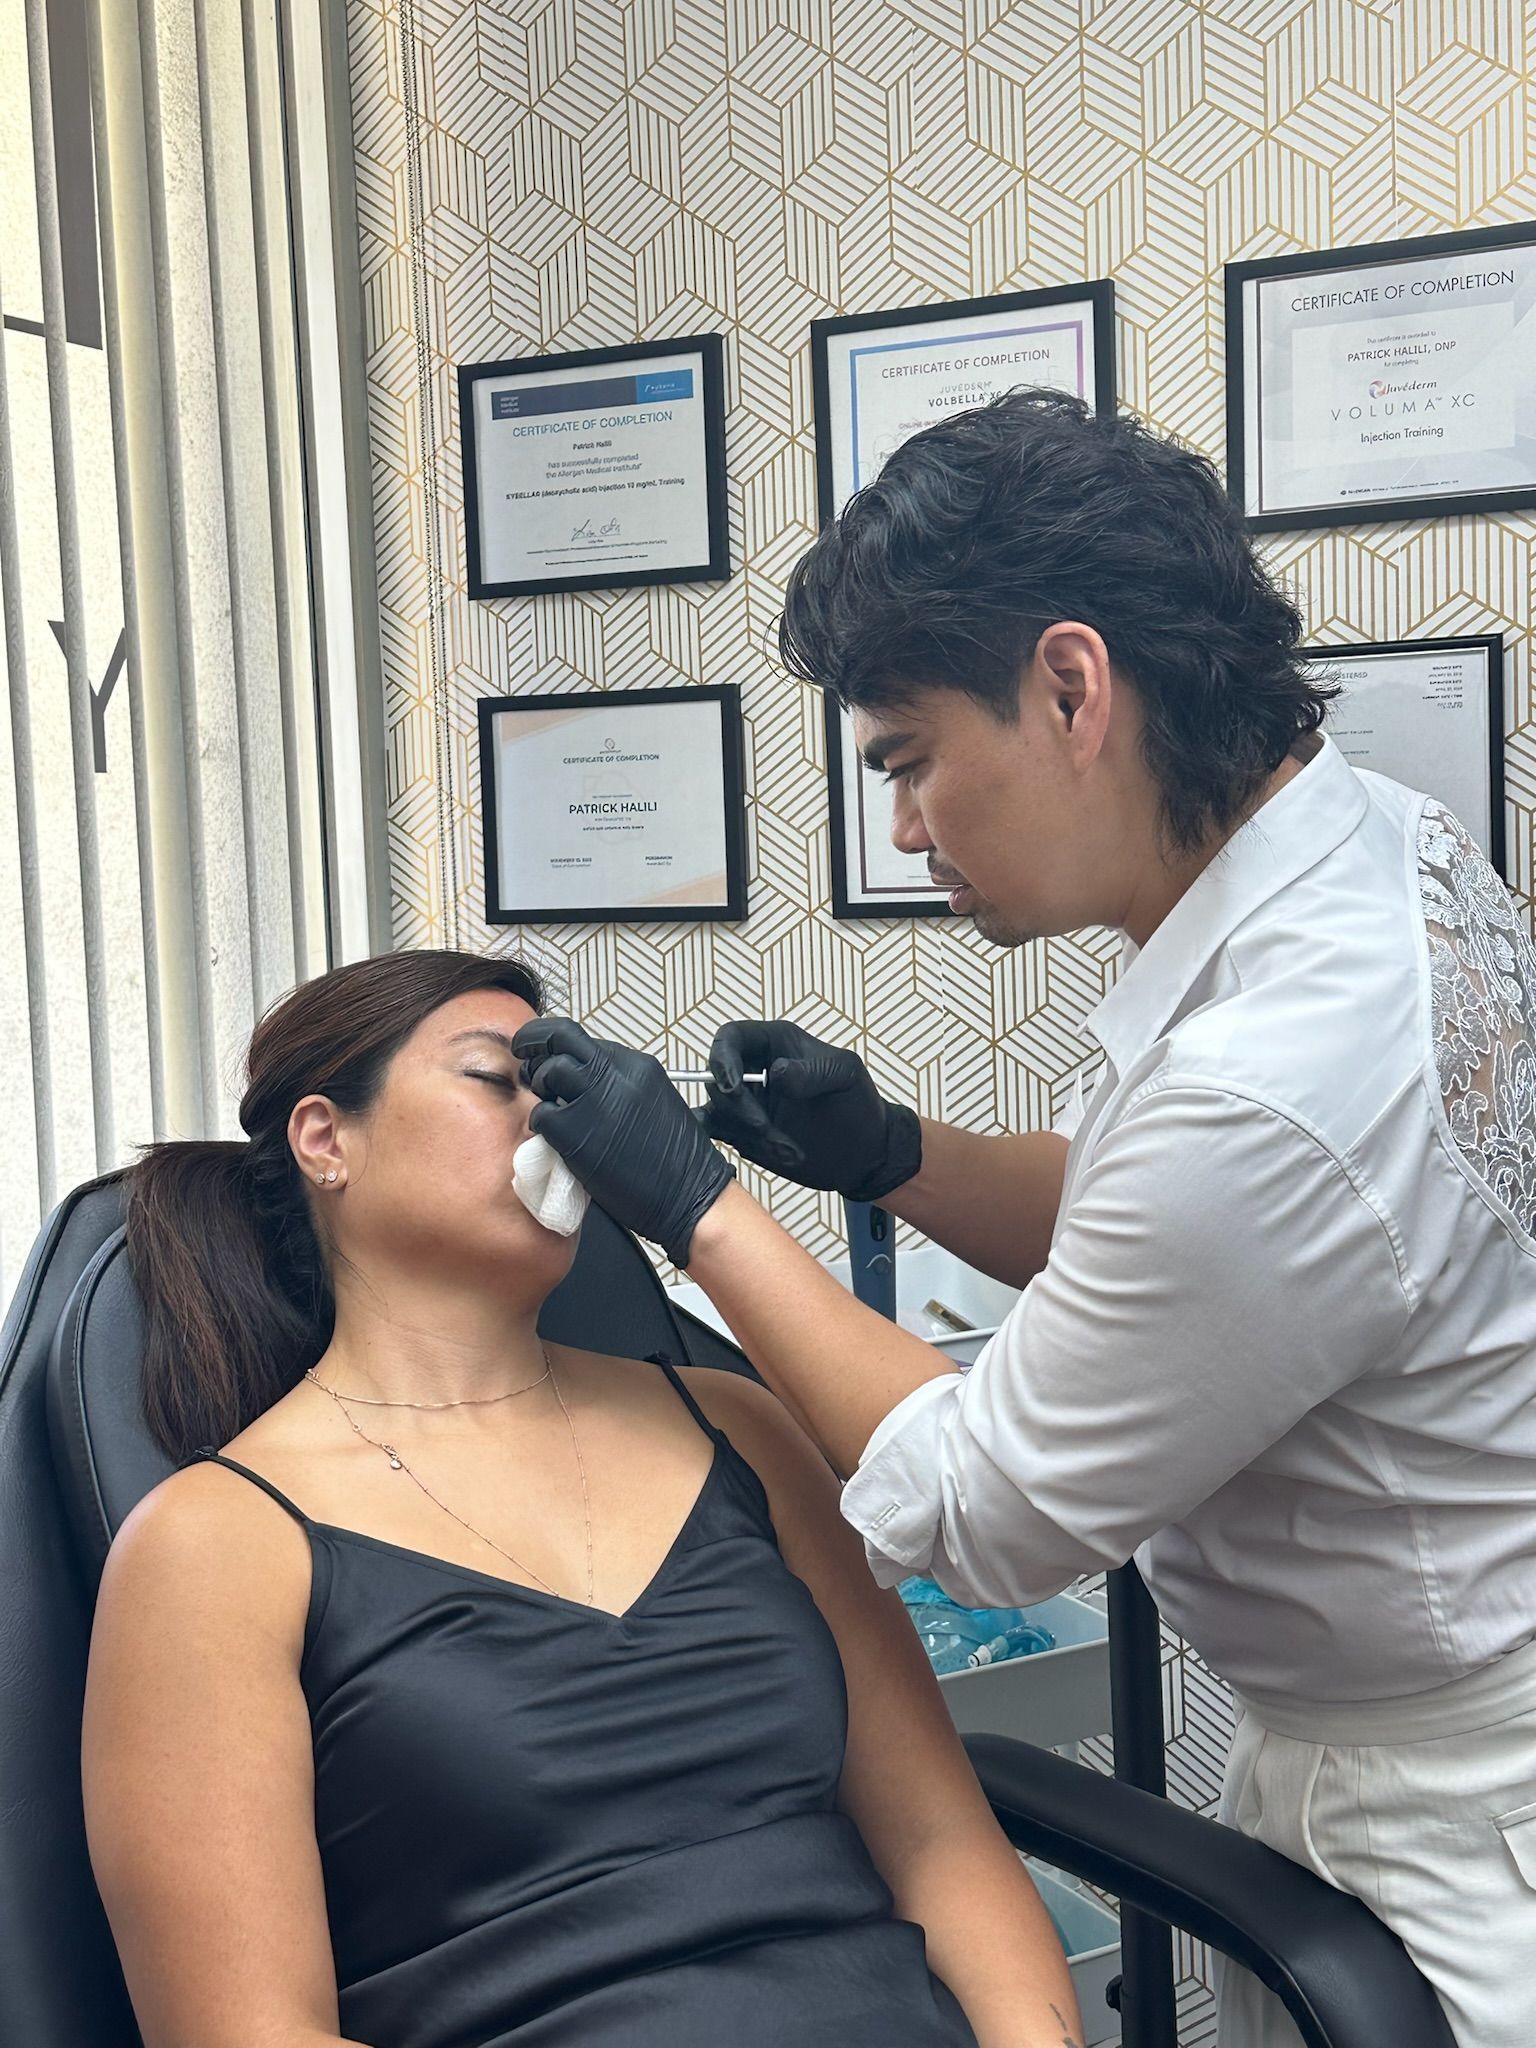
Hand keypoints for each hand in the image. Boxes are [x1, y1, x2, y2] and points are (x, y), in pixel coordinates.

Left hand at [512, 1018, 733, 1267]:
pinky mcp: (575, 1131)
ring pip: (547, 1071)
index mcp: (638, 1067)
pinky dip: (541, 1124)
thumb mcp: (654, 1103)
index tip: (549, 1054)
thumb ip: (621, 1086)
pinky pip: (541, 1115)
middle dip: (534, 1040)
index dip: (561, 1048)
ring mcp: (595, 1100)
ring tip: (547, 1104)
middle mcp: (616, 1075)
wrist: (690, 1195)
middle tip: (524, 1051)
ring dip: (539, 1086)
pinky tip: (553, 1137)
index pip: (585, 1040)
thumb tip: (587, 1084)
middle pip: (560, 1036)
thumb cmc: (677, 1162)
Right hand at [704, 1021, 920, 1200]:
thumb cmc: (858, 1103)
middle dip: (738, 1107)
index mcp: (774, 1043)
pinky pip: (719, 1135)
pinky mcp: (742, 1133)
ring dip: (745, 1133)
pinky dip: (734, 1145)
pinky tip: (763, 1151)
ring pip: (717, 1111)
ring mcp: (746, 1103)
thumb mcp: (846, 1075)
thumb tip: (777, 1074)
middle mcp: (753, 1070)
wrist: (864, 1152)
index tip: (734, 1085)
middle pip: (716, 1078)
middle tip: (765, 1127)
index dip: (722, 1058)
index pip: (730, 1038)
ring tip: (787, 1149)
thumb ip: (813, 1070)